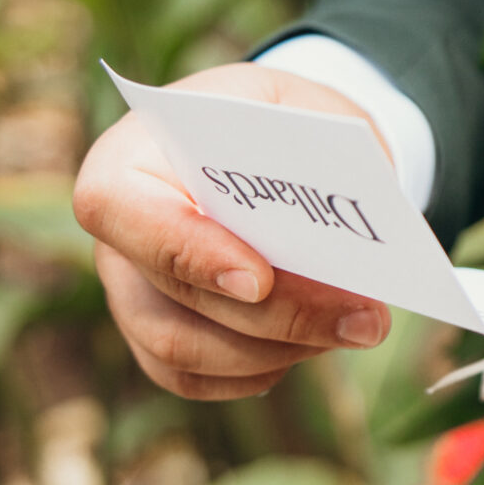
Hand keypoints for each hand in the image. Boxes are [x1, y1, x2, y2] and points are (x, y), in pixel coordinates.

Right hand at [73, 63, 393, 400]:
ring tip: (359, 327)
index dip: (185, 251)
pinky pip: (194, 377)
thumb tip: (354, 217)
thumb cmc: (277, 123)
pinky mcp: (157, 337)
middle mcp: (116, 234)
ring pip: (183, 350)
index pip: (118, 208)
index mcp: (128, 156)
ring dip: (280, 348)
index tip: (260, 279)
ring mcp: (130, 292)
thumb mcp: (298, 107)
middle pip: (174, 293)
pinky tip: (318, 343)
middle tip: (367, 318)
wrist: (271, 148)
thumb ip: (310, 155)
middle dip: (279, 313)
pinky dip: (262, 369)